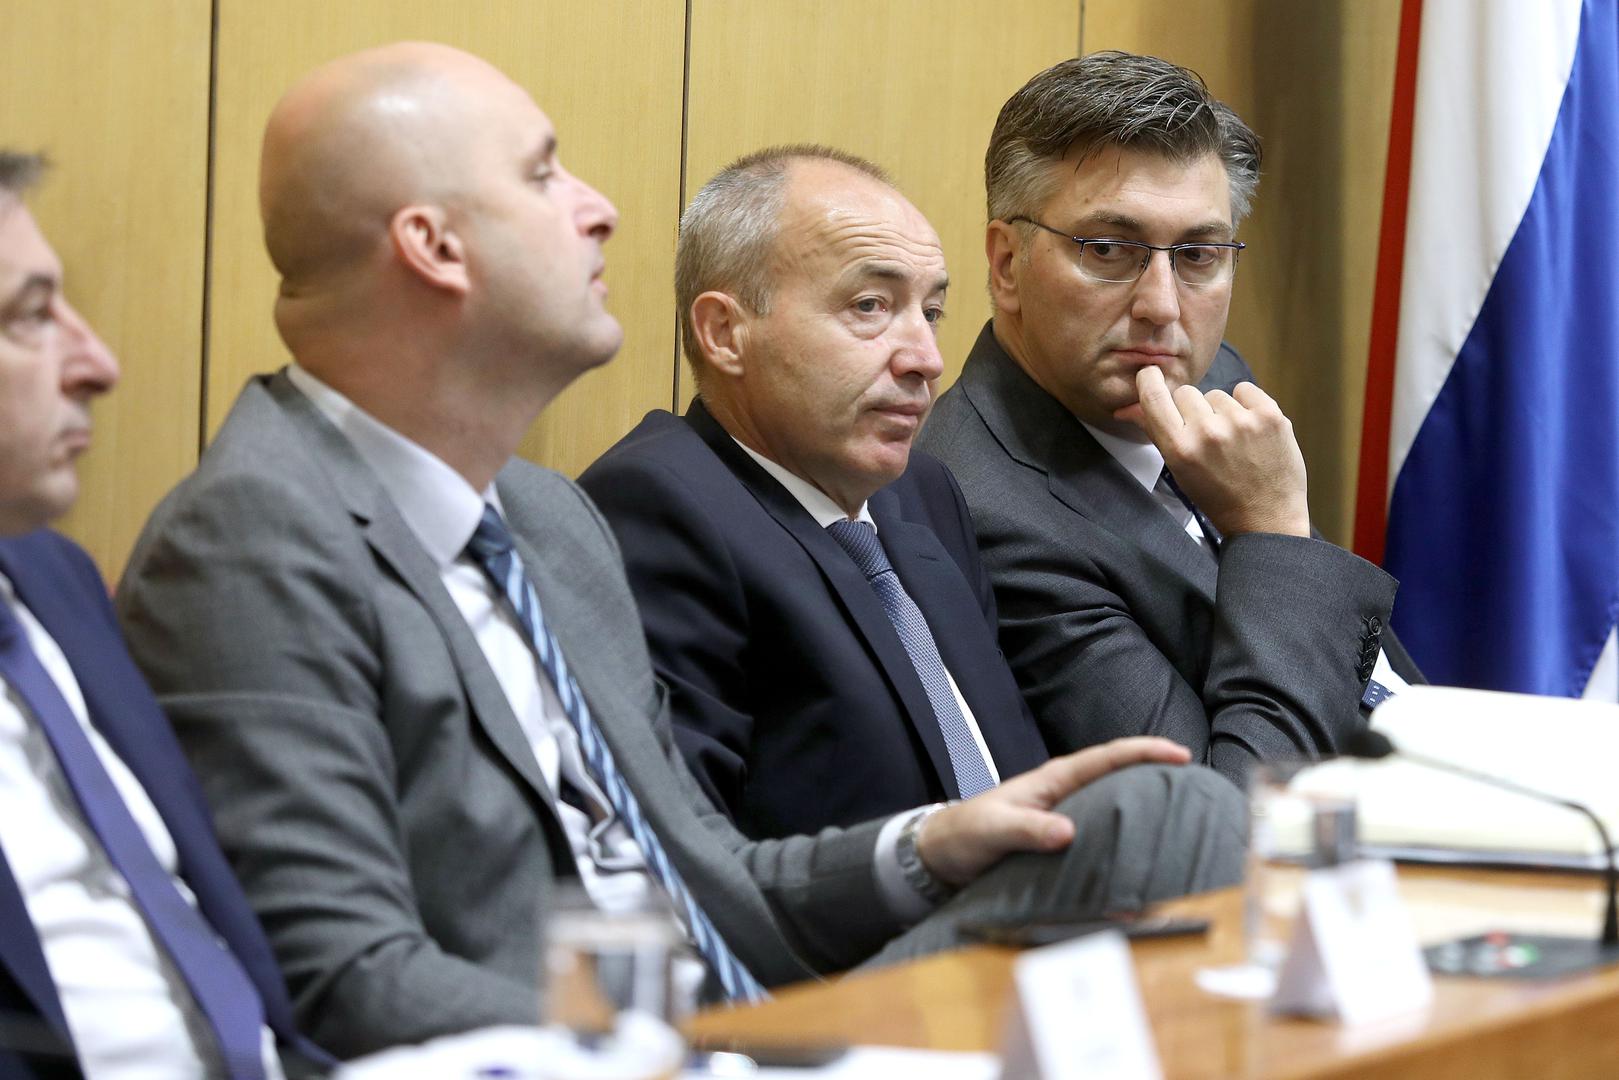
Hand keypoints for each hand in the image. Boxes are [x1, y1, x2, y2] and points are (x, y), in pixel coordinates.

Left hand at [916, 736, 1191, 886]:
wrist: (943, 855)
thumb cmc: (966, 833)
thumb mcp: (994, 830)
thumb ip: (1027, 829)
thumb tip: (1068, 832)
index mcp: (1053, 780)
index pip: (1105, 757)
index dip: (1143, 751)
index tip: (1179, 753)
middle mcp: (1065, 796)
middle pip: (1120, 779)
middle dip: (1157, 777)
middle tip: (1197, 788)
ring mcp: (1066, 818)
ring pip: (1116, 809)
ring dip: (1146, 814)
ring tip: (1184, 826)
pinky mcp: (1063, 845)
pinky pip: (1102, 840)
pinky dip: (1124, 847)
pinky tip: (1142, 865)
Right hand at [1135, 366, 1310, 537]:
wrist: (1266, 518)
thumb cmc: (1217, 496)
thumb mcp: (1179, 470)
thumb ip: (1154, 433)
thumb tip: (1124, 409)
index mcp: (1180, 449)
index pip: (1154, 397)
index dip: (1150, 380)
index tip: (1151, 375)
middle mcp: (1208, 432)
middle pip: (1186, 393)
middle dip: (1192, 410)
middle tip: (1206, 437)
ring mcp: (1241, 422)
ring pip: (1216, 394)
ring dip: (1221, 411)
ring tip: (1233, 441)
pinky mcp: (1269, 415)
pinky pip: (1244, 389)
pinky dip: (1246, 404)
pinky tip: (1250, 429)